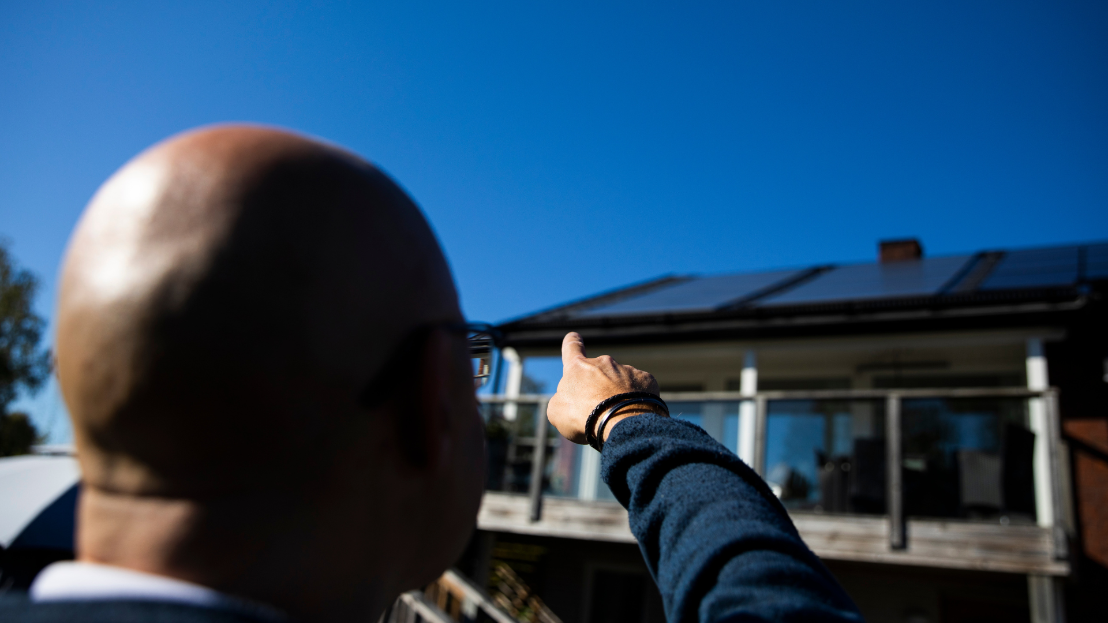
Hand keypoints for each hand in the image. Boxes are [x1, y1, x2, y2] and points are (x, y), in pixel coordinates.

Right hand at [546, 332, 660, 443]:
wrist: (620, 422)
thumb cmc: (584, 416)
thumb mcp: (557, 411)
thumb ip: (562, 399)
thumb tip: (570, 400)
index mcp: (578, 367)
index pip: (572, 348)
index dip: (572, 343)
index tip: (574, 337)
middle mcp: (603, 362)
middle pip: (599, 372)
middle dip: (598, 388)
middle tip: (598, 412)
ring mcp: (626, 370)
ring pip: (620, 381)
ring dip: (617, 395)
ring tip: (616, 416)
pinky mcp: (645, 380)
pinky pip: (639, 388)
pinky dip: (636, 399)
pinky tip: (633, 412)